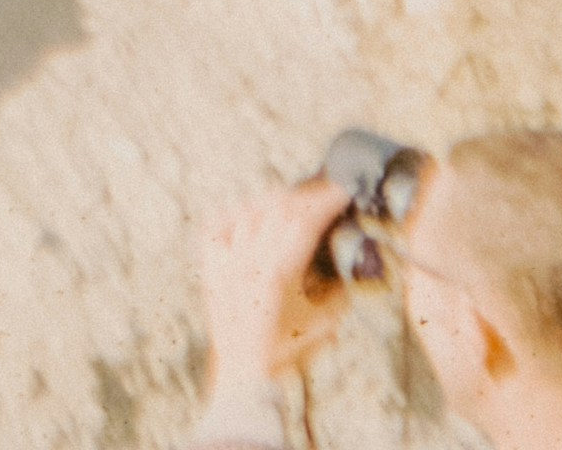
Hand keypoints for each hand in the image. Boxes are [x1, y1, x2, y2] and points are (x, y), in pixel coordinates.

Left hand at [198, 175, 360, 392]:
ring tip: (295, 202)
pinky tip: (251, 213)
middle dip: (306, 197)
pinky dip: (236, 214)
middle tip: (325, 195)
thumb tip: (352, 266)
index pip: (304, 222)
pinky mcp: (209, 265)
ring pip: (250, 211)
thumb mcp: (323, 324)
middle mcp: (247, 260)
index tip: (341, 192)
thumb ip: (339, 293)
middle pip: (278, 210)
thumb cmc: (286, 349)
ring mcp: (225, 260)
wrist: (244, 370)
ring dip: (276, 202)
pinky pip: (218, 224)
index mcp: (277, 273)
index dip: (325, 202)